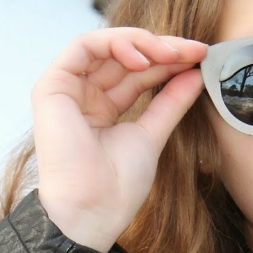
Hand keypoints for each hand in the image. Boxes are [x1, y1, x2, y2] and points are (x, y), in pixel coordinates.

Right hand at [31, 26, 208, 250]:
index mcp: (105, 109)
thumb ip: (171, 102)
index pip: (139, 74)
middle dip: (163, 49)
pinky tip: (144, 58)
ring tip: (173, 54)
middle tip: (196, 51)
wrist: (94, 209)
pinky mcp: (52, 86)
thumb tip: (195, 73)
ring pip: (106, 46)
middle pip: (126, 58)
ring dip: (143, 43)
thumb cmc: (119, 185)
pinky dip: (115, 43)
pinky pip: (83, 46)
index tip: (200, 58)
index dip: (169, 62)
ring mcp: (67, 90)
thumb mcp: (153, 134)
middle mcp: (84, 96)